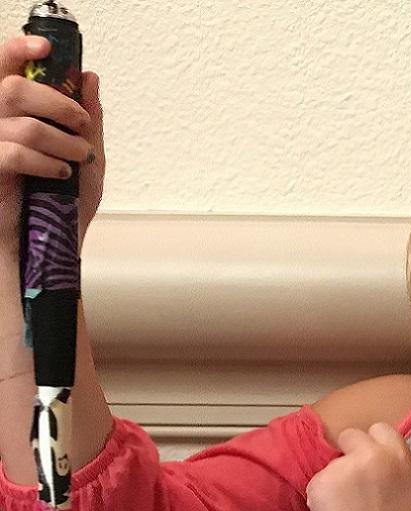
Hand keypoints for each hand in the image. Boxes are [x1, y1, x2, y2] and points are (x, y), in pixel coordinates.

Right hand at [0, 34, 101, 255]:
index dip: (16, 49)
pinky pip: (12, 152)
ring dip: (62, 140)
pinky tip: (59, 175)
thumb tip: (88, 77)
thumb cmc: (62, 207)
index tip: (46, 47)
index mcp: (10, 115)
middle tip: (81, 124)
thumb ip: (87, 118)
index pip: (1, 67)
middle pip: (11, 88)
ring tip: (76, 159)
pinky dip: (46, 162)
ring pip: (21, 123)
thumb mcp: (86, 157)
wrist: (48, 249)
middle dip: (57, 102)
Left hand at [307, 423, 410, 510]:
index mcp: (400, 455)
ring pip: (335, 462)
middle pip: (353, 436)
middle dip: (354, 452)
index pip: (381, 429)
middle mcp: (371, 455)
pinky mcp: (320, 484)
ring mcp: (343, 469)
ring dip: (340, 476)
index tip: (376, 465)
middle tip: (357, 481)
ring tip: (349, 506)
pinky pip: (319, 480)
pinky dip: (324, 495)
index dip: (377, 446)